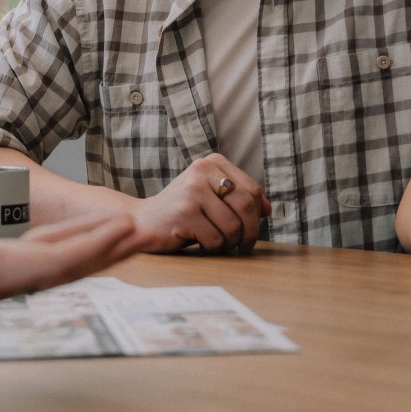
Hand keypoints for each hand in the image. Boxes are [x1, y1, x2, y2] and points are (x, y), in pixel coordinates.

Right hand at [0, 167, 141, 323]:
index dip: (90, 248)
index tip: (128, 228)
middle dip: (108, 253)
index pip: (47, 263)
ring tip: (132, 236)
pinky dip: (64, 254)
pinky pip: (32, 267)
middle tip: (155, 233)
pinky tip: (80, 244)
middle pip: (61, 271)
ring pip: (50, 271)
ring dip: (92, 255)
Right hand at [132, 155, 270, 254]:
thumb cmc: (184, 211)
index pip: (252, 191)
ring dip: (228, 242)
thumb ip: (238, 198)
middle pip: (246, 207)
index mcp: (212, 163)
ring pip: (233, 227)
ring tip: (214, 241)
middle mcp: (202, 170)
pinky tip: (199, 243)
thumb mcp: (212, 196)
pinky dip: (212, 248)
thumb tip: (267, 210)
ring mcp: (192, 191)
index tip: (251, 229)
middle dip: (249, 232)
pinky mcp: (184, 213)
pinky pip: (215, 240)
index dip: (257, 215)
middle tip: (243, 246)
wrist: (143, 220)